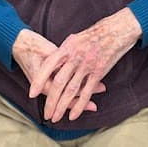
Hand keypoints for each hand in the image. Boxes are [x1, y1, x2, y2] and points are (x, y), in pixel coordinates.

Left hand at [28, 8, 141, 122]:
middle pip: (59, 82)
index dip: (39, 80)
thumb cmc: (95, 34)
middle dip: (51, 101)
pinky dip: (79, 105)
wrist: (116, 30)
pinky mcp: (98, 72)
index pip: (48, 65)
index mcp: (67, 47)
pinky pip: (86, 92)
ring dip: (62, 106)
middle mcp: (75, 56)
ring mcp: (87, 65)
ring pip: (71, 90)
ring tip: (55, 117)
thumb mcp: (75, 38)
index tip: (31, 93)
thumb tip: (53, 62)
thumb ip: (64, 51)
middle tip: (46, 114)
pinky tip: (73, 115)